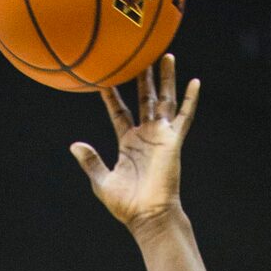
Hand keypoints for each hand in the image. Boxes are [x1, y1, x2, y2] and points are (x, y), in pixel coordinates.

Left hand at [71, 54, 199, 233]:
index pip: (119, 111)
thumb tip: (74, 145)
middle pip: (144, 99)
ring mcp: (161, 137)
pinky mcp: (173, 141)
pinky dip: (190, 100)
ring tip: (165, 54)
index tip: (106, 75)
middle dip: (142, 77)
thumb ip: (90, 161)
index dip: (112, 95)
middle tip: (141, 54)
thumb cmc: (126, 205)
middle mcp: (146, 136)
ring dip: (166, 78)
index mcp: (128, 143)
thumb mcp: (102, 181)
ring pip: (164, 100)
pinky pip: (184, 117)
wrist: (148, 216)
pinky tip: (196, 81)